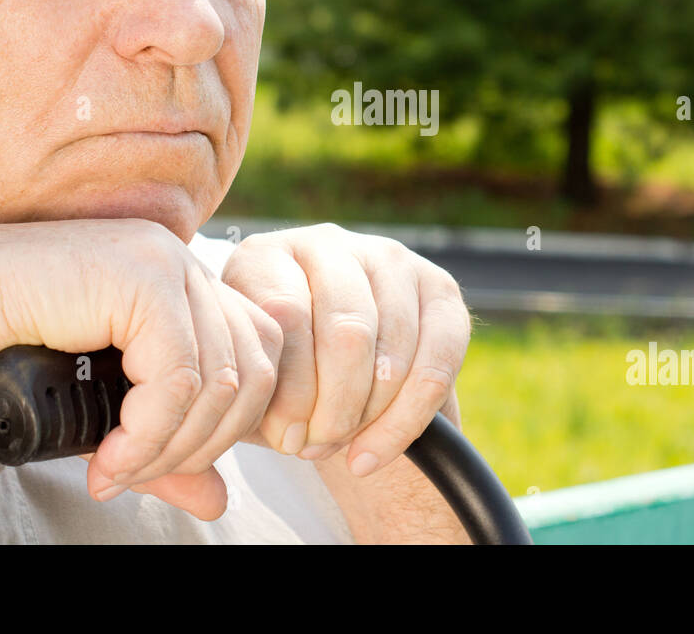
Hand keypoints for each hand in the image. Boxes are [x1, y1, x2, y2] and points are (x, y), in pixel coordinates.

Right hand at [0, 218, 281, 519]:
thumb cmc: (18, 359)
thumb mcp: (107, 413)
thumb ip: (166, 449)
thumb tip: (219, 502)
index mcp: (187, 284)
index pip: (259, 356)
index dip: (230, 422)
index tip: (171, 464)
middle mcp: (184, 264)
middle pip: (254, 369)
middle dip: (206, 442)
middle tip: (140, 475)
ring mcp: (167, 263)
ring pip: (221, 378)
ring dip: (172, 445)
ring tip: (118, 471)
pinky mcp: (144, 276)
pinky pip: (178, 377)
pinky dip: (148, 434)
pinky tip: (107, 459)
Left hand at [221, 223, 470, 477]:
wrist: (327, 371)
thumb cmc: (275, 376)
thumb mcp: (253, 381)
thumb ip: (257, 396)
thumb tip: (285, 429)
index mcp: (266, 256)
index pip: (286, 314)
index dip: (290, 388)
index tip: (286, 438)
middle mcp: (328, 244)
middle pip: (346, 331)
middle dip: (334, 406)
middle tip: (318, 446)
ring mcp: (389, 259)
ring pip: (393, 350)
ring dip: (369, 415)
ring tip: (343, 446)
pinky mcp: (440, 288)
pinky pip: (438, 362)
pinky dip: (407, 420)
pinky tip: (375, 450)